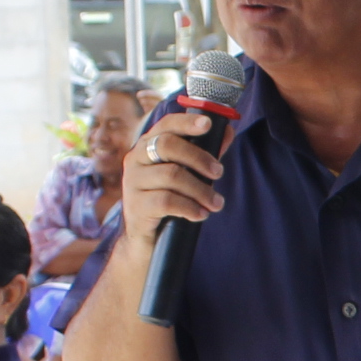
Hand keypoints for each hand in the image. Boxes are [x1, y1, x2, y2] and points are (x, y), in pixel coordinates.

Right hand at [119, 107, 225, 236]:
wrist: (145, 238)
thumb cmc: (167, 198)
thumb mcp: (186, 174)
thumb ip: (205, 153)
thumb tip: (228, 131)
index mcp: (148, 146)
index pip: (165, 125)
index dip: (186, 122)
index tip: (207, 124)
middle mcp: (135, 159)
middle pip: (168, 145)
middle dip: (199, 158)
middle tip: (219, 172)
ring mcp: (133, 182)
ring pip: (172, 175)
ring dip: (201, 190)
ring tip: (216, 203)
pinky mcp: (136, 205)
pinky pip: (167, 201)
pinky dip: (190, 208)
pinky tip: (201, 214)